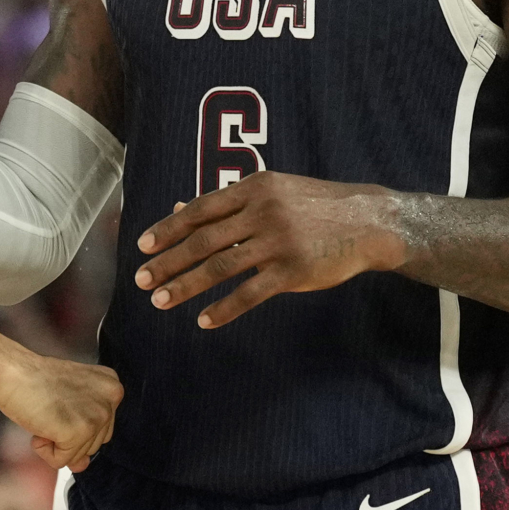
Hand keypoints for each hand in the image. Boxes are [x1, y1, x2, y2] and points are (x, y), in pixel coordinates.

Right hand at [0, 349, 122, 471]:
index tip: (59, 405)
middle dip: (67, 437)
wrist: (10, 371)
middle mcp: (111, 399)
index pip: (101, 430)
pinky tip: (39, 425)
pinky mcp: (78, 432)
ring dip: (55, 443)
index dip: (74, 425)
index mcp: (112, 386)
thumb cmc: (33, 380)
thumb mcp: (70, 401)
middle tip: (50, 410)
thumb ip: (84, 433)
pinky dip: (44, 450)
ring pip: (78, 456)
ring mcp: (97, 416)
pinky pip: (60, 461)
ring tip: (44, 415)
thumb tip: (82, 466)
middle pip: (93, 445)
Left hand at [133, 173, 399, 328]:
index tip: (143, 246)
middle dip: (167, 261)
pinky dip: (223, 308)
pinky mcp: (293, 271)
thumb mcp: (273, 191)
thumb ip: (228, 202)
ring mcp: (277, 242)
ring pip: (220, 267)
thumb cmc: (316, 205)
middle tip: (141, 280)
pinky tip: (203, 321)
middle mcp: (262, 212)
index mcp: (254, 188)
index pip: (200, 210)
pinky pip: (249, 293)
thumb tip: (179, 206)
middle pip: (203, 240)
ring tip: (160, 302)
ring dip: (185, 286)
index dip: (168, 228)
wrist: (368, 221)